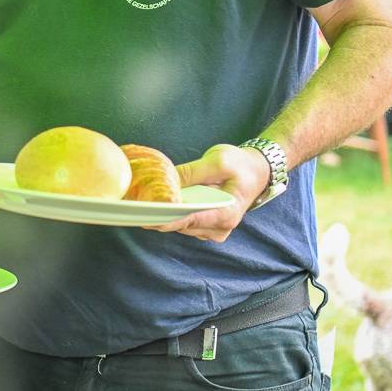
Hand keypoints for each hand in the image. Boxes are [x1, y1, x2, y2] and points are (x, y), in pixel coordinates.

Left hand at [146, 143, 270, 241]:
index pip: (191, 220)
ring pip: (180, 225)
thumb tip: (167, 180)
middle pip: (182, 225)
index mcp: (226, 213)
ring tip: (142, 201)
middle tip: (134, 206)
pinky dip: (172, 213)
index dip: (167, 220)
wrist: (257, 170)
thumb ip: (192, 172)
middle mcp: (219, 228)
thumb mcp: (218, 160)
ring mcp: (213, 230)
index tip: (145, 219)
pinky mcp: (206, 226)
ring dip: (164, 214)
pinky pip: (184, 222)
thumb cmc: (241, 164)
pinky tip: (158, 202)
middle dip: (160, 215)